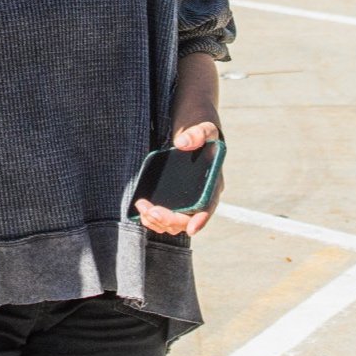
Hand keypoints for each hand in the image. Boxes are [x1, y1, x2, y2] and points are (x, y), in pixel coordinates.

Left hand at [135, 120, 222, 237]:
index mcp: (213, 182)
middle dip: (169, 219)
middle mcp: (202, 196)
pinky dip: (153, 217)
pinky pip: (165, 216)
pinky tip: (143, 209)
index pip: (209, 206)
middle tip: (150, 210)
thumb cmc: (201, 129)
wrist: (193, 127)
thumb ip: (197, 133)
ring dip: (158, 220)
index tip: (191, 228)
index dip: (201, 219)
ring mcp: (187, 198)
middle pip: (188, 219)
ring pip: (175, 223)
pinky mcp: (174, 198)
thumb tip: (182, 143)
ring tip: (142, 207)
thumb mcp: (204, 127)